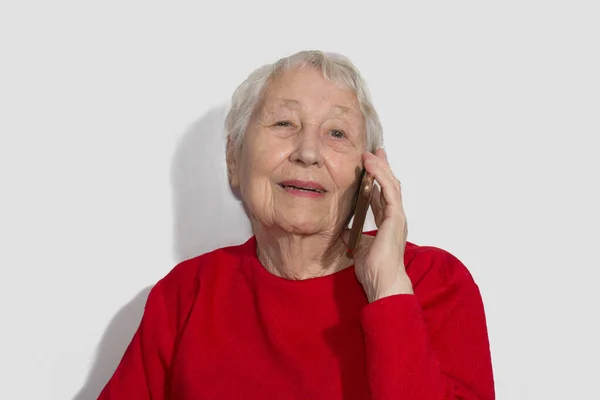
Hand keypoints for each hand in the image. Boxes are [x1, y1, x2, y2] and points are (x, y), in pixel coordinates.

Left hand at [342, 148, 412, 302]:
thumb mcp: (356, 246)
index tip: (368, 168)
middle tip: (374, 153)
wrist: (382, 282)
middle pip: (389, 186)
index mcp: (387, 224)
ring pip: (391, 184)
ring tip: (371, 153)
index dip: (375, 182)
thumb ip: (351, 233)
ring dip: (381, 167)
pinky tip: (372, 165)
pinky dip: (381, 175)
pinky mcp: (396, 217)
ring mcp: (397, 216)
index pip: (381, 197)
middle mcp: (394, 218)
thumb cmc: (373, 269)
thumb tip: (338, 226)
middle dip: (381, 168)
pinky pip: (390, 190)